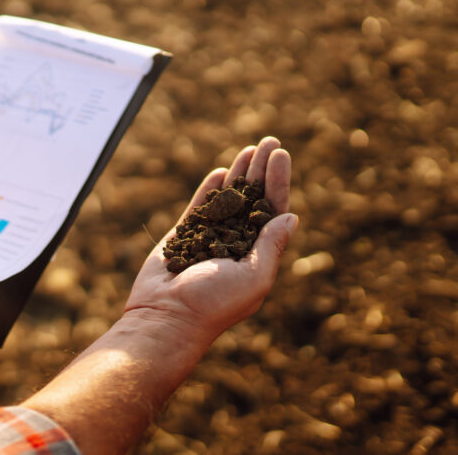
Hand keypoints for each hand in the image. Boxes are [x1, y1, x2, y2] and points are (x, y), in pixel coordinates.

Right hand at [123, 137, 295, 345]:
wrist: (166, 316)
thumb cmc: (213, 303)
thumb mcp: (254, 277)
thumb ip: (271, 246)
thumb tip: (291, 217)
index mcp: (258, 254)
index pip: (273, 210)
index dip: (278, 181)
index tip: (281, 155)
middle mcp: (237, 243)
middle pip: (255, 198)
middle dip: (262, 169)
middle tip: (270, 141)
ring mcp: (210, 237)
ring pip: (229, 197)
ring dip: (240, 172)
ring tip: (249, 148)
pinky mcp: (185, 234)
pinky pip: (200, 205)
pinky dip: (211, 188)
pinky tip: (222, 171)